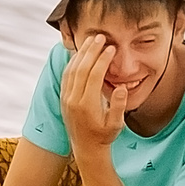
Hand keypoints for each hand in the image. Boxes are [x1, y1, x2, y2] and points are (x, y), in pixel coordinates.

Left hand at [57, 34, 134, 150]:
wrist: (86, 148)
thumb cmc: (104, 136)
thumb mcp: (116, 125)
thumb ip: (118, 106)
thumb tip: (121, 87)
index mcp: (87, 105)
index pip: (93, 76)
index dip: (102, 60)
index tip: (110, 48)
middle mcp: (73, 100)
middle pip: (81, 69)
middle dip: (90, 51)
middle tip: (100, 37)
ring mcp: (66, 99)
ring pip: (71, 70)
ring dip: (81, 54)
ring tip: (91, 41)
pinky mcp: (63, 98)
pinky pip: (66, 76)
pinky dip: (73, 62)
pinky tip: (80, 53)